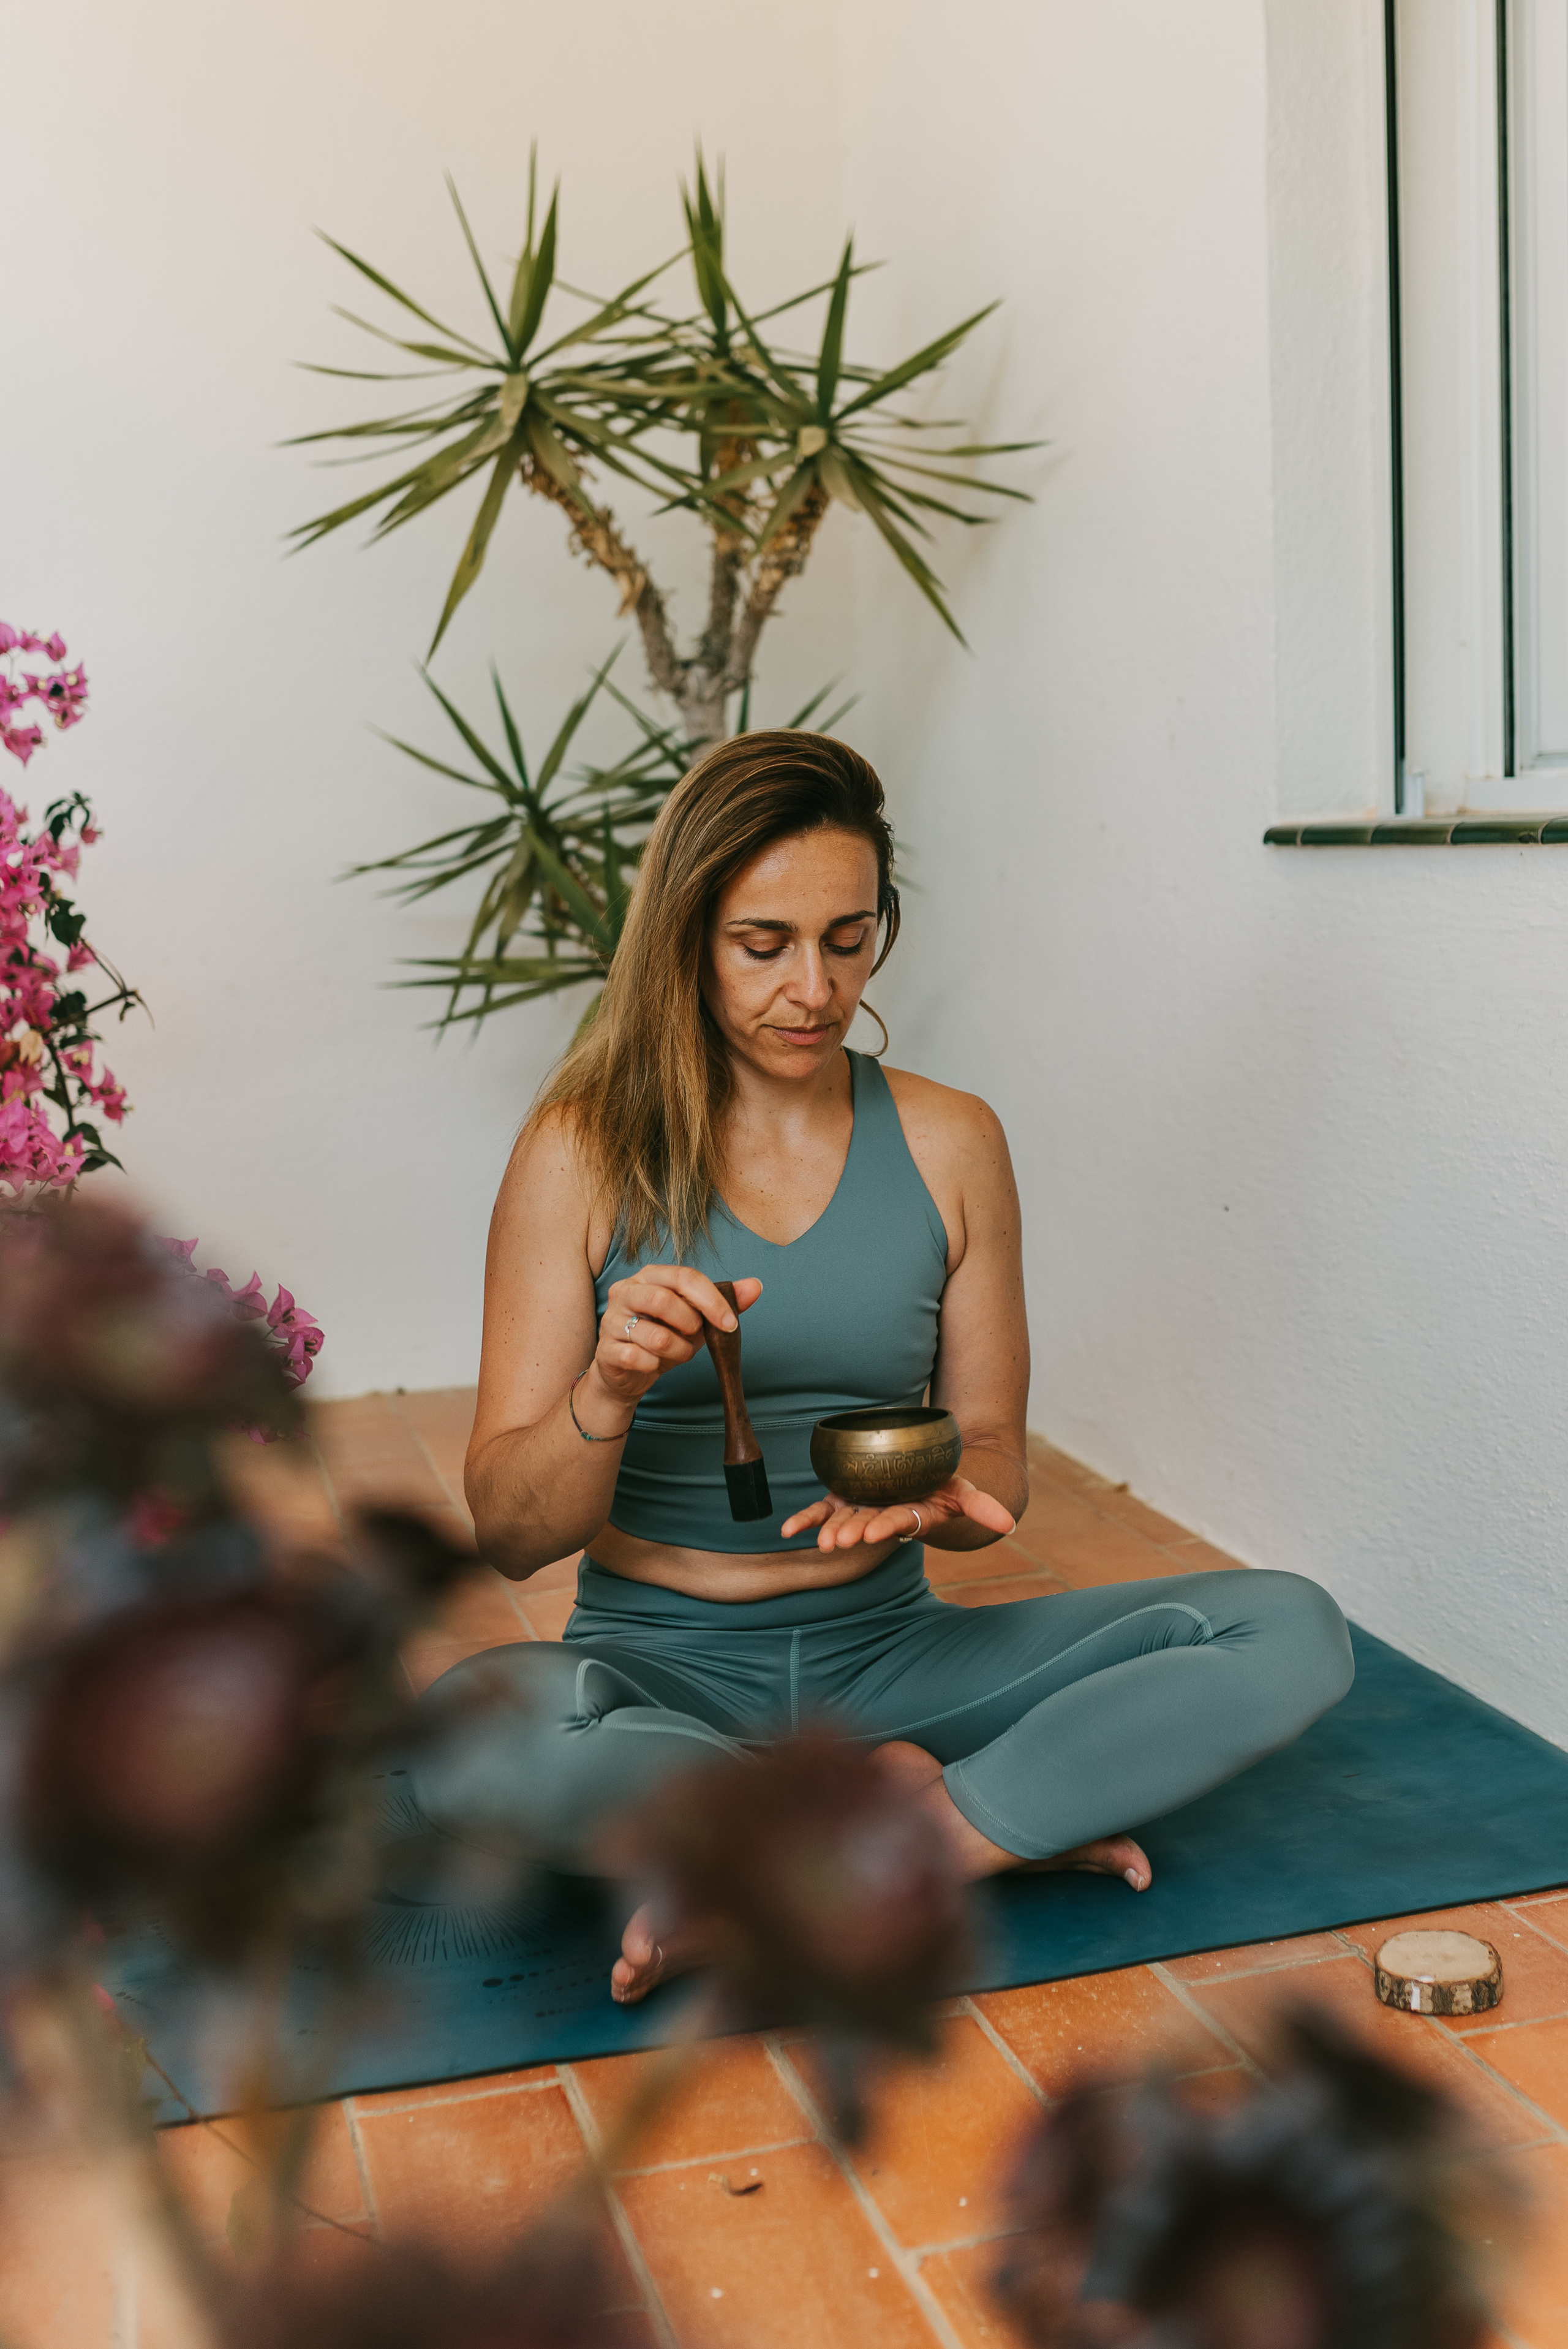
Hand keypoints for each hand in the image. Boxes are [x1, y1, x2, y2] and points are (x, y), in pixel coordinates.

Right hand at [578, 1265, 763, 1426]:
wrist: (628, 1373)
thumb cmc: (664, 1337)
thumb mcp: (697, 1319)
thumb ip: (724, 1302)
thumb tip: (755, 1286)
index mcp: (650, 1276)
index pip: (684, 1277)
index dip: (711, 1300)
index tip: (731, 1324)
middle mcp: (626, 1291)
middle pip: (663, 1300)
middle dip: (690, 1325)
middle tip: (695, 1337)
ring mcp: (612, 1320)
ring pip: (654, 1335)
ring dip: (678, 1351)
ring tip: (677, 1353)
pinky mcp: (605, 1349)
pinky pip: (638, 1358)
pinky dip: (655, 1365)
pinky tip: (653, 1364)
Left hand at [781, 1474, 1015, 1552]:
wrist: (918, 1479)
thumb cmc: (941, 1486)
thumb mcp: (962, 1492)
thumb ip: (980, 1507)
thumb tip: (1009, 1524)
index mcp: (911, 1513)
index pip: (900, 1520)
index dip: (888, 1526)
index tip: (876, 1533)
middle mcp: (883, 1514)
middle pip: (867, 1523)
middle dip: (853, 1532)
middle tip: (837, 1543)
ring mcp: (861, 1508)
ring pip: (843, 1520)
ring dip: (829, 1530)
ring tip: (820, 1543)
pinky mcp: (842, 1500)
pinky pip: (820, 1509)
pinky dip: (803, 1520)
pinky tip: (785, 1531)